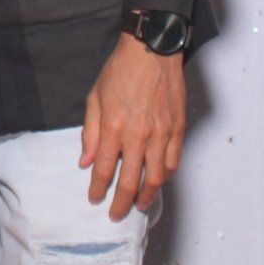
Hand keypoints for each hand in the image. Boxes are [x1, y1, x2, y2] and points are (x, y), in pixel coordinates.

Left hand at [79, 31, 185, 220]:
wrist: (151, 50)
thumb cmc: (120, 71)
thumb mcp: (95, 97)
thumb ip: (90, 132)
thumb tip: (85, 161)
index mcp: (114, 127)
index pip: (105, 169)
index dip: (98, 188)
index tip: (95, 199)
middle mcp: (139, 135)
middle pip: (131, 181)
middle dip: (121, 202)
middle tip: (115, 214)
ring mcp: (161, 133)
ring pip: (156, 177)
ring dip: (146, 195)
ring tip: (138, 204)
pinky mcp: (177, 129)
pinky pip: (172, 161)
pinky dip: (165, 176)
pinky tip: (157, 181)